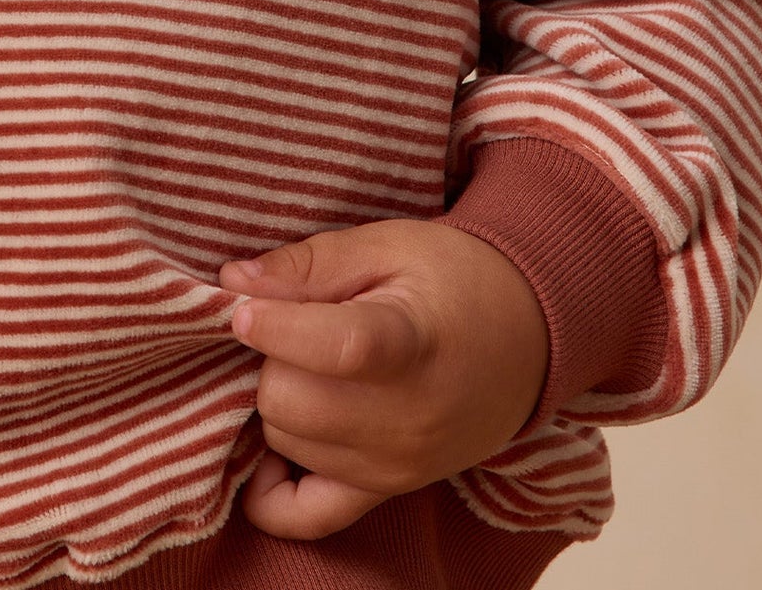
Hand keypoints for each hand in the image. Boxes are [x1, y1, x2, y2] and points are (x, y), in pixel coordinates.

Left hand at [216, 218, 549, 540]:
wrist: (527, 337)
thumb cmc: (453, 278)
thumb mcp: (387, 244)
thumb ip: (310, 264)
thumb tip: (234, 284)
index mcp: (411, 345)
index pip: (334, 349)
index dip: (273, 327)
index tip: (240, 306)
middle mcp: (408, 420)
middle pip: (290, 400)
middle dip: (270, 357)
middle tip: (288, 327)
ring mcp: (399, 467)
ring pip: (286, 442)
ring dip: (277, 401)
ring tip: (303, 366)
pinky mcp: (389, 491)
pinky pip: (308, 517)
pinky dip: (271, 490)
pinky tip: (269, 451)